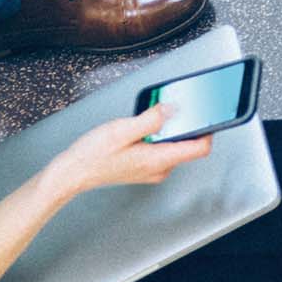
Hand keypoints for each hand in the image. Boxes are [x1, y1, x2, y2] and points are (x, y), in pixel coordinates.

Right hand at [50, 104, 213, 197]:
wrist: (73, 172)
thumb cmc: (92, 156)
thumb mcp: (122, 130)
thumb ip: (150, 119)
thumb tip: (172, 109)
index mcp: (159, 160)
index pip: (200, 148)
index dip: (208, 129)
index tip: (208, 113)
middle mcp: (160, 168)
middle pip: (189, 146)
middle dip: (185, 125)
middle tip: (172, 109)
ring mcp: (152, 170)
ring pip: (174, 146)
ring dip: (168, 130)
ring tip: (150, 119)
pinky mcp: (144, 168)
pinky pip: (161, 150)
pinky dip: (157, 137)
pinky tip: (141, 129)